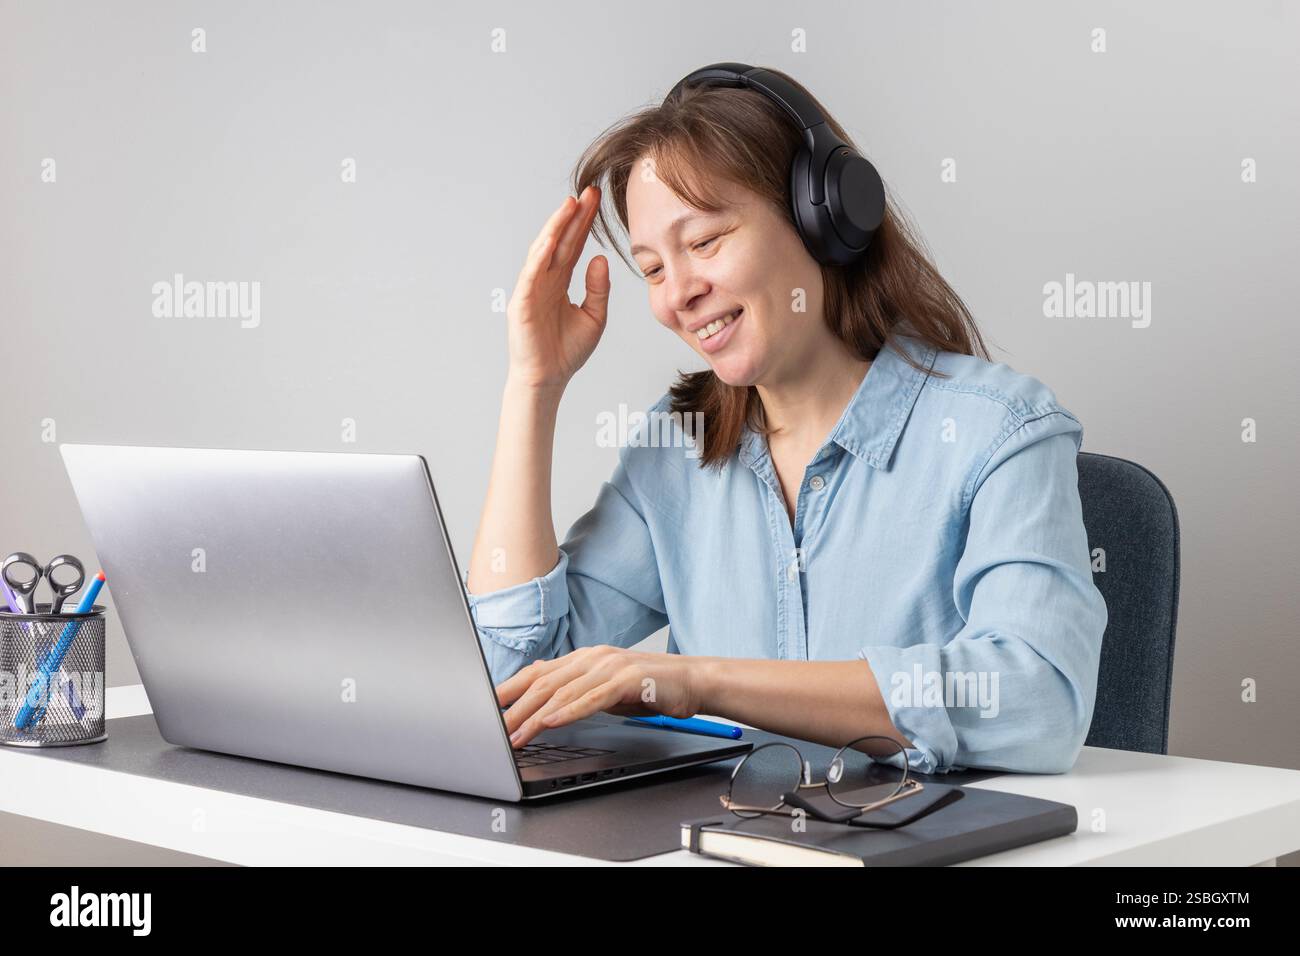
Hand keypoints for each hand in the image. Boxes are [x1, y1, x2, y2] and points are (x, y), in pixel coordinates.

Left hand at [496, 646, 705, 747]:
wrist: (693, 681)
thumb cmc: (651, 687)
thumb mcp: (607, 688)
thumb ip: (578, 690)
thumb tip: (546, 700)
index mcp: (585, 658)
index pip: (538, 673)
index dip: (509, 689)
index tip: (486, 707)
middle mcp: (593, 657)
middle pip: (543, 682)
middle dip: (514, 706)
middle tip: (492, 727)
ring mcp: (609, 666)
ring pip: (562, 691)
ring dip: (534, 715)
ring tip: (515, 733)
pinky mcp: (627, 680)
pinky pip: (591, 698)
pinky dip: (569, 711)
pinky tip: (551, 722)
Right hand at [506, 185, 609, 390]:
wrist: (549, 378)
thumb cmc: (567, 351)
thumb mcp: (594, 316)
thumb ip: (598, 288)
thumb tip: (601, 259)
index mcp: (560, 281)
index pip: (574, 245)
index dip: (584, 223)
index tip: (596, 200)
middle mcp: (545, 279)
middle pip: (560, 241)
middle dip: (573, 216)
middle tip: (588, 192)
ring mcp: (531, 288)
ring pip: (544, 250)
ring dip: (556, 227)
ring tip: (570, 205)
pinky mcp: (522, 301)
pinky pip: (532, 272)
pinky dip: (541, 254)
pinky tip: (552, 236)